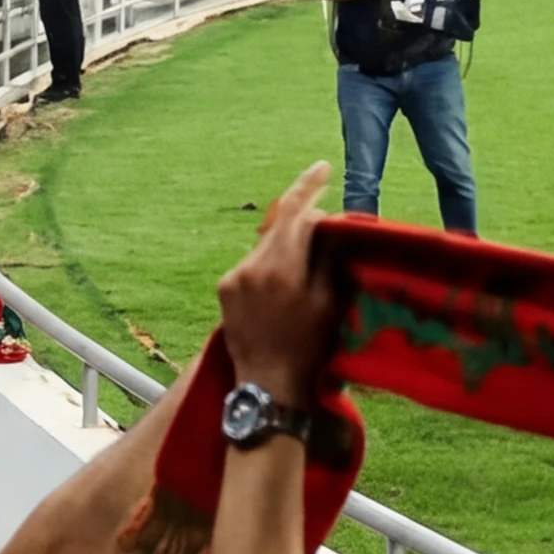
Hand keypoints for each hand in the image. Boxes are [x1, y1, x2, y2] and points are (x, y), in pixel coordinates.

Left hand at [211, 163, 339, 405]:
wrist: (268, 387)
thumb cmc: (308, 349)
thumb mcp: (329, 303)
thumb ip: (328, 258)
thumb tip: (328, 223)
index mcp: (282, 268)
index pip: (296, 212)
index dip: (310, 186)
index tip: (323, 167)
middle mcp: (252, 266)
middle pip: (280, 224)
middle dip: (302, 214)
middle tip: (324, 211)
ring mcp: (234, 276)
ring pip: (266, 243)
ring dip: (287, 242)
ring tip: (308, 257)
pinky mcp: (224, 288)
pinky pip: (252, 263)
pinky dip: (270, 262)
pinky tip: (284, 280)